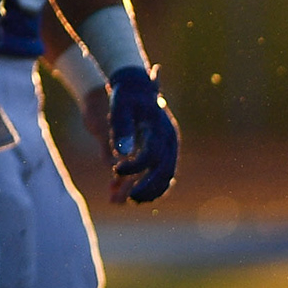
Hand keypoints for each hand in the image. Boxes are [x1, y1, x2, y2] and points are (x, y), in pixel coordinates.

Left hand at [105, 67, 178, 203]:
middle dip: (147, 188)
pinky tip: (137, 195)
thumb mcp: (120, 109)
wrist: (137, 86)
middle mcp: (170, 140)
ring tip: (132, 201)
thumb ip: (121, 130)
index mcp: (160, 129)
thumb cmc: (126, 96)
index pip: (151, 155)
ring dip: (151, 191)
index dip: (134, 167)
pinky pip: (164, 174)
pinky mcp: (166, 151)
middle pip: (164, 171)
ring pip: (166, 176)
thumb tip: (122, 154)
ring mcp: (171, 147)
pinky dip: (152, 187)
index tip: (115, 170)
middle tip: (130, 199)